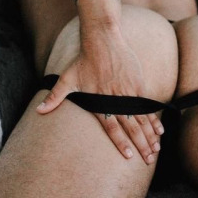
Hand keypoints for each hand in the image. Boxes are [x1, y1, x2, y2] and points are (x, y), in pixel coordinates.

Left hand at [37, 34, 163, 164]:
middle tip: (148, 159)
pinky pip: (147, 106)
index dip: (121, 142)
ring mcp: (128, 91)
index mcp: (100, 101)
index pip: (112, 127)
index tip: (130, 156)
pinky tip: (159, 129)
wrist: (102, 39)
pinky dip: (153, 119)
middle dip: (141, 144)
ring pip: (141, 118)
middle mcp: (116, 99)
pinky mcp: (137, 83)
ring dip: (150, 135)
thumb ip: (55, 97)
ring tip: (155, 149)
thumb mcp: (67, 79)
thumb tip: (38, 111)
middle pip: (131, 126)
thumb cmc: (83, 59)